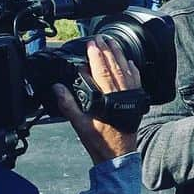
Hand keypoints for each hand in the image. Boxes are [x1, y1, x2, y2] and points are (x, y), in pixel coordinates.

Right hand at [54, 36, 141, 163]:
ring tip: (113, 43)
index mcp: (107, 98)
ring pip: (126, 70)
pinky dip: (132, 69)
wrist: (118, 156)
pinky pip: (135, 81)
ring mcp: (130, 97)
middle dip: (107, 50)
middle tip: (101, 38)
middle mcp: (121, 94)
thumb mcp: (79, 125)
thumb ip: (68, 105)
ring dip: (119, 55)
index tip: (91, 44)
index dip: (96, 56)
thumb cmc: (100, 142)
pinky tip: (129, 62)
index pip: (101, 70)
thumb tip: (58, 88)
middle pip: (114, 66)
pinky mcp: (135, 101)